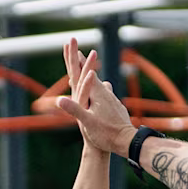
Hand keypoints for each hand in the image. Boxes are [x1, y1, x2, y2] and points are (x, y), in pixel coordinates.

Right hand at [55, 37, 135, 155]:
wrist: (128, 141)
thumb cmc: (106, 134)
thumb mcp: (87, 123)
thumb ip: (74, 109)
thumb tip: (59, 99)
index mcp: (97, 94)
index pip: (84, 73)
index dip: (77, 60)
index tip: (72, 47)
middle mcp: (106, 93)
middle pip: (92, 75)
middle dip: (84, 63)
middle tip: (78, 52)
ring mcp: (112, 99)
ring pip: (100, 84)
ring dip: (92, 76)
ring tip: (88, 71)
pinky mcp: (116, 106)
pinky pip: (105, 94)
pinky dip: (99, 89)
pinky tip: (102, 92)